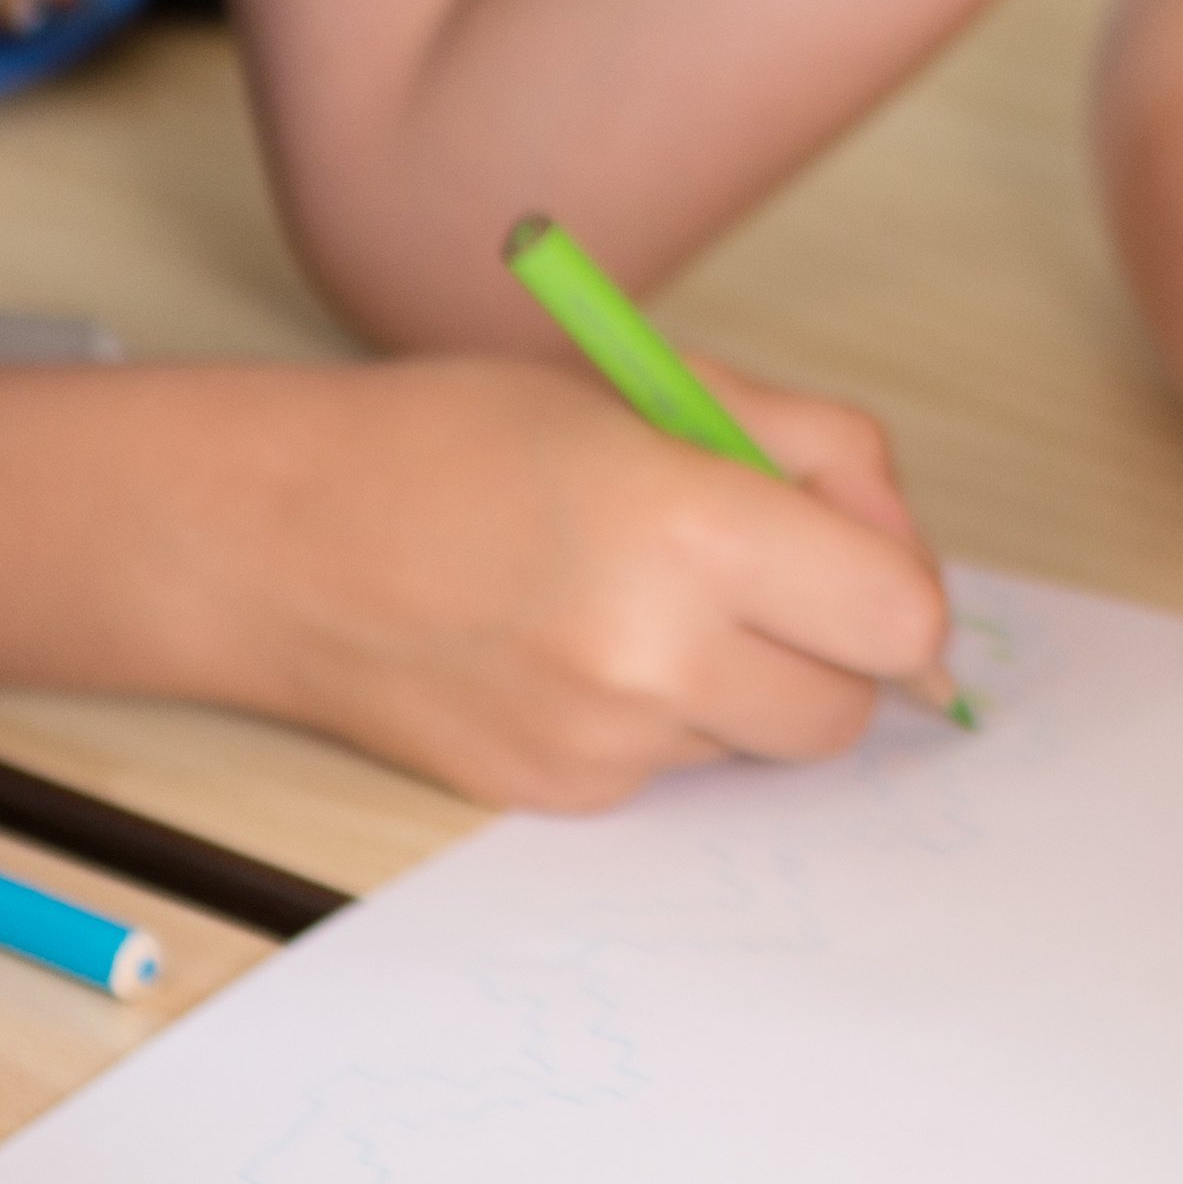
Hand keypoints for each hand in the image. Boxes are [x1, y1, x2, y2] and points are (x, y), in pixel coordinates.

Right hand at [131, 354, 948, 806]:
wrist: (274, 536)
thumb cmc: (457, 436)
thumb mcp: (655, 386)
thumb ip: (814, 456)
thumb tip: (907, 552)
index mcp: (690, 527)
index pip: (901, 618)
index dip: (897, 586)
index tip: (856, 557)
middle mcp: (651, 657)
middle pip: (847, 710)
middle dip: (831, 648)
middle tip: (758, 576)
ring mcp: (600, 744)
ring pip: (758, 744)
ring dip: (740, 682)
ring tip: (636, 595)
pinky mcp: (556, 797)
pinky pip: (672, 769)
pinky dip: (660, 716)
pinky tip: (572, 643)